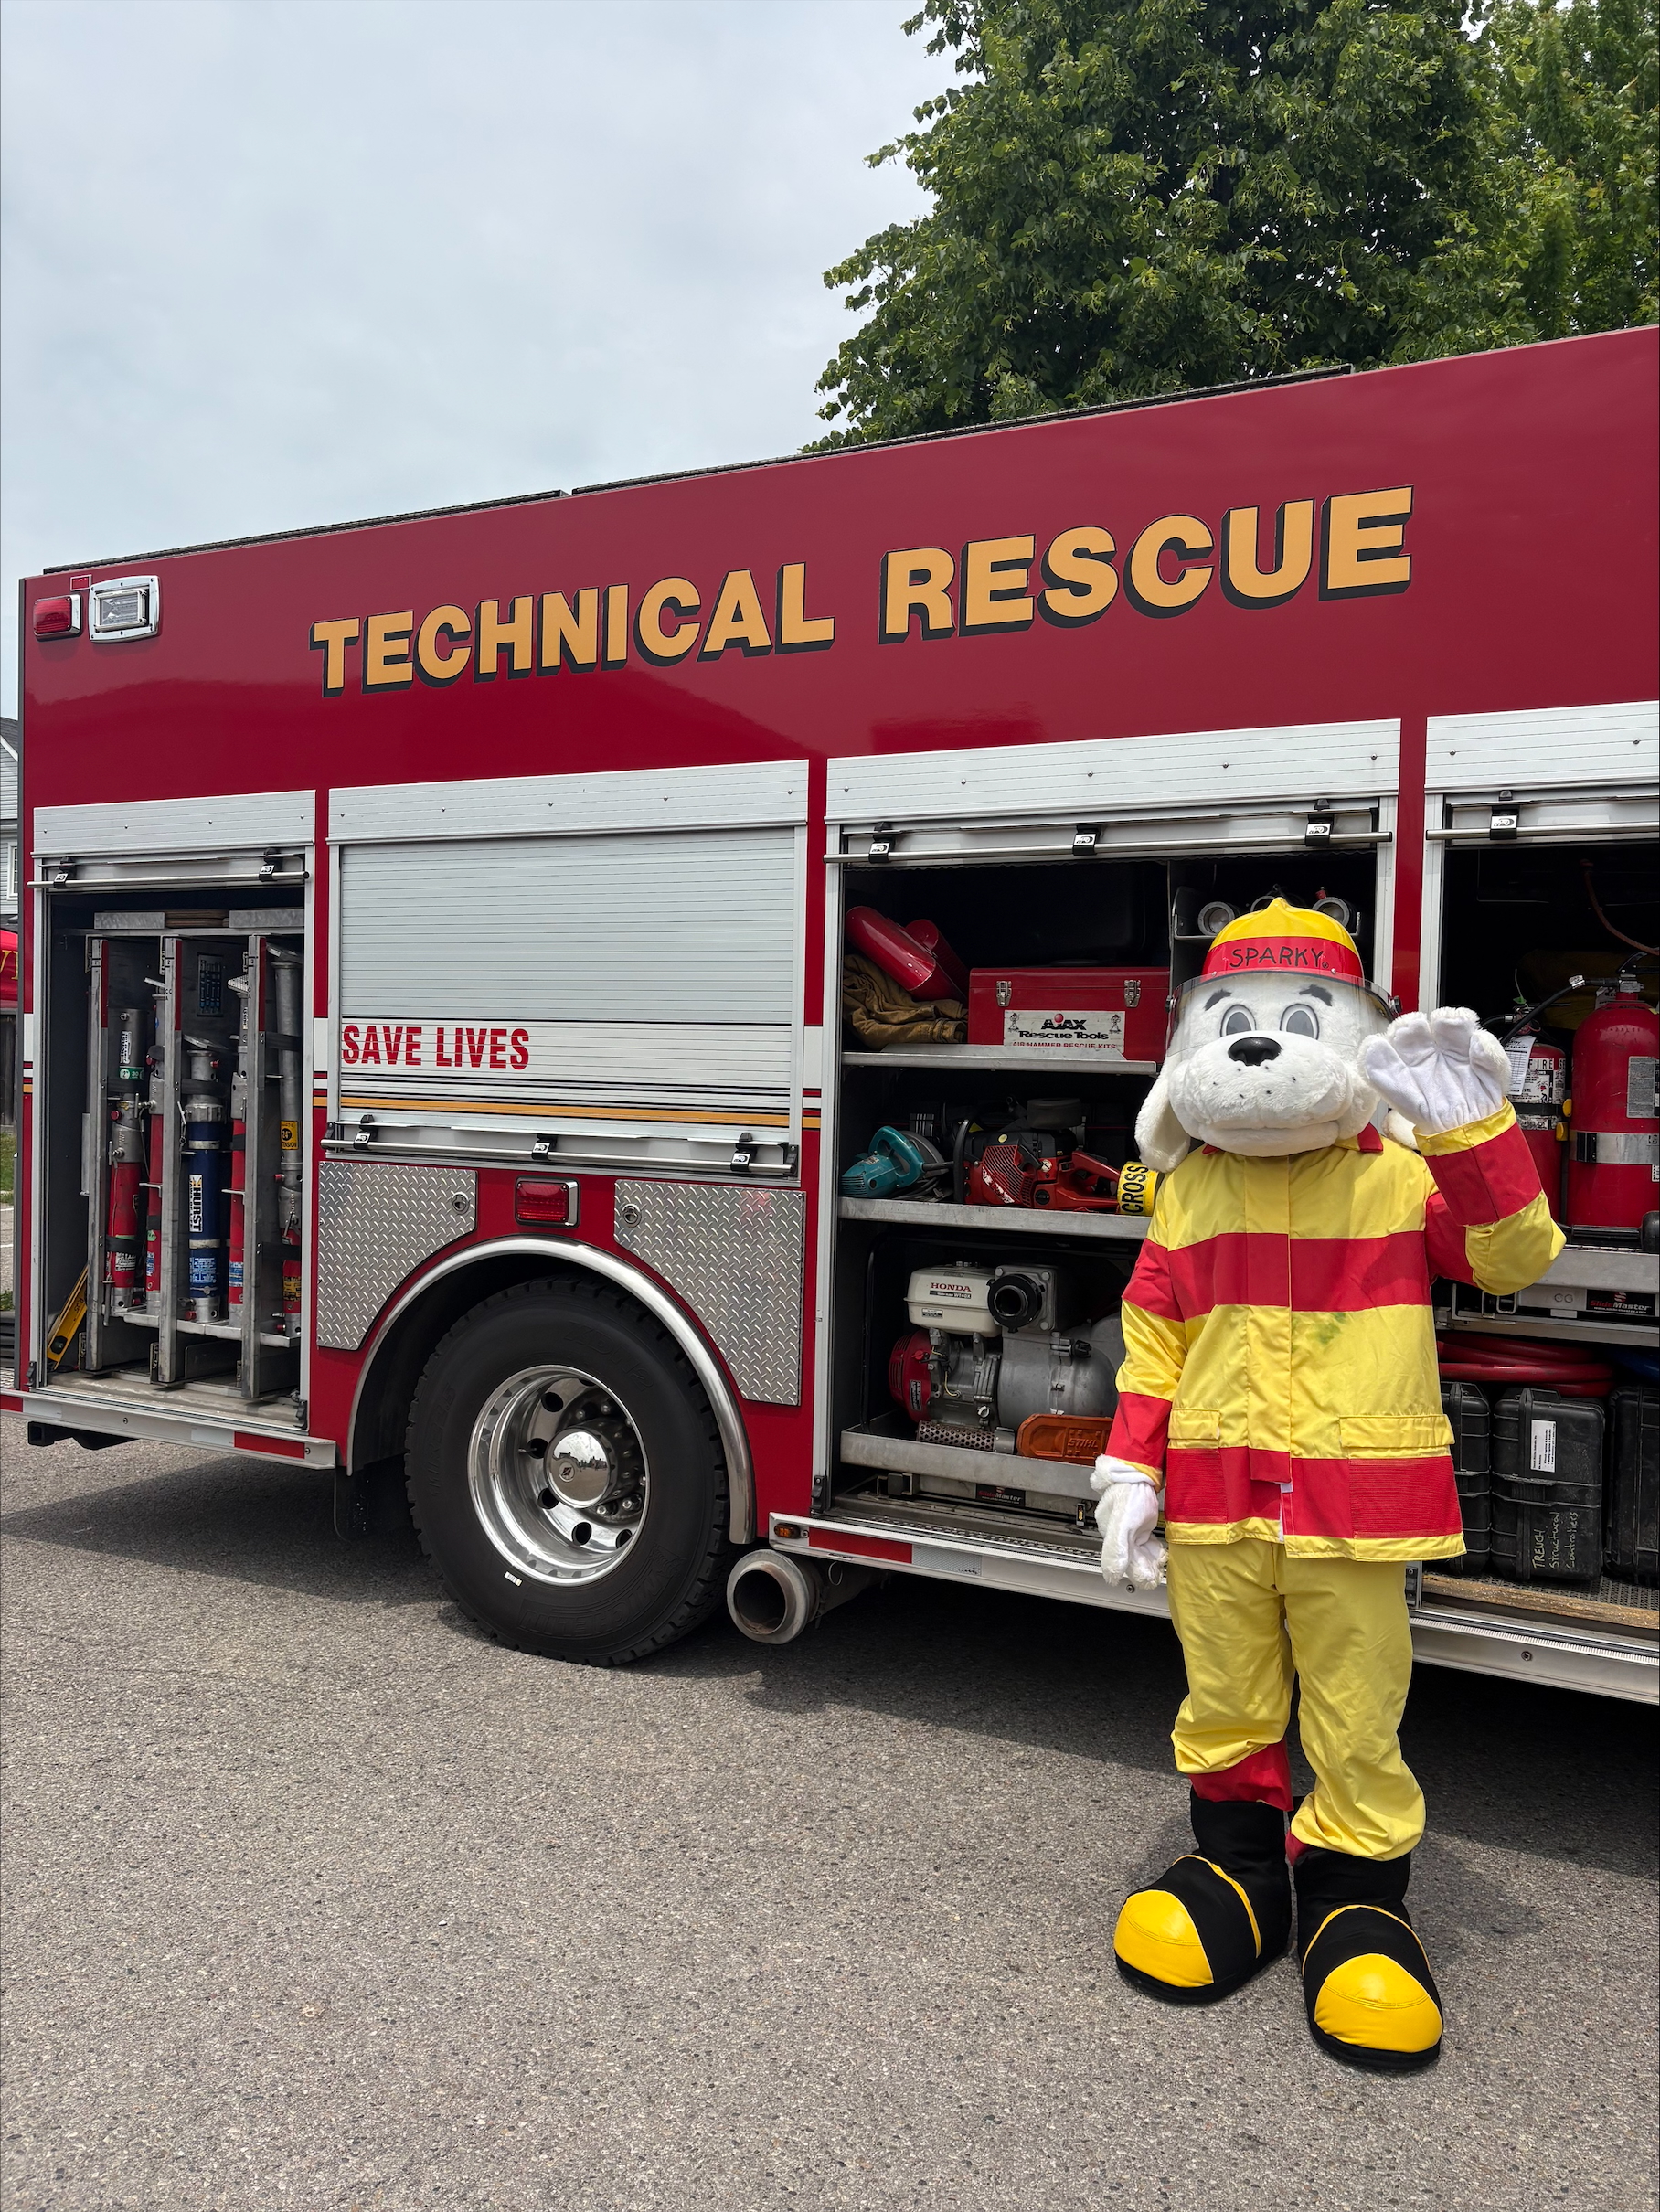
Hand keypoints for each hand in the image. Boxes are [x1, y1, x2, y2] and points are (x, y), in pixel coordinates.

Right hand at [1091, 1458, 1167, 1589]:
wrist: (1141, 1471)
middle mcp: (1118, 1534)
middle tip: (1157, 1573)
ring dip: (1150, 1560)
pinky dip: (1153, 1550)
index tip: (1148, 1579)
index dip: (1134, 1572)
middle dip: (1144, 1568)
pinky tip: (1160, 1552)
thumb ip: (1117, 1548)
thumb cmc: (1130, 1492)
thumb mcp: (1123, 1523)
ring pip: (1139, 1552)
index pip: (1120, 1562)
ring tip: (1160, 1563)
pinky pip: (1146, 1542)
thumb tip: (1112, 1575)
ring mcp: (1130, 1528)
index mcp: (1110, 1535)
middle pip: (1131, 1559)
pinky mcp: (1141, 1523)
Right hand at [1359, 1007, 1510, 1136]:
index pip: (1444, 1021)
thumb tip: (1479, 1037)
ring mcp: (1411, 1068)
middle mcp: (1430, 1053)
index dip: (1446, 1019)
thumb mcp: (1495, 1074)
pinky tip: (1376, 1049)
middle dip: (1414, 1023)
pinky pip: (1379, 1069)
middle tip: (1418, 1029)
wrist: (1468, 1133)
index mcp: (1453, 1045)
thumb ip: (1490, 1054)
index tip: (1450, 1023)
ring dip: (1396, 1035)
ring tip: (1401, 1037)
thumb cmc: (1481, 1102)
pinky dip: (1374, 1058)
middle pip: (1414, 1026)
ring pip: (1395, 1041)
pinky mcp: (1396, 1086)